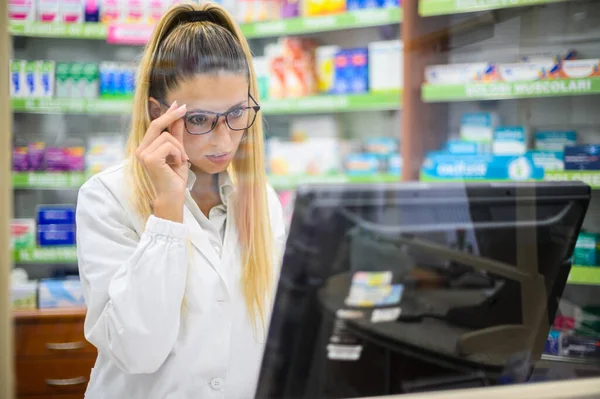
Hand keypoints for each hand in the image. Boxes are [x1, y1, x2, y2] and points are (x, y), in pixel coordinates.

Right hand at [136, 101, 188, 220]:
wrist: (173, 195)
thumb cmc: (175, 177)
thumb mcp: (178, 152)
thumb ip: (176, 136)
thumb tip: (178, 117)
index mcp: (145, 148)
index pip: (155, 126)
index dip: (167, 114)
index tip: (178, 104)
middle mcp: (141, 149)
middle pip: (156, 125)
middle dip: (172, 116)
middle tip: (185, 108)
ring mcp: (143, 154)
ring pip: (167, 137)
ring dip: (179, 149)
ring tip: (179, 161)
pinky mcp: (149, 158)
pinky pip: (169, 145)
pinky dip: (178, 154)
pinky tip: (176, 164)